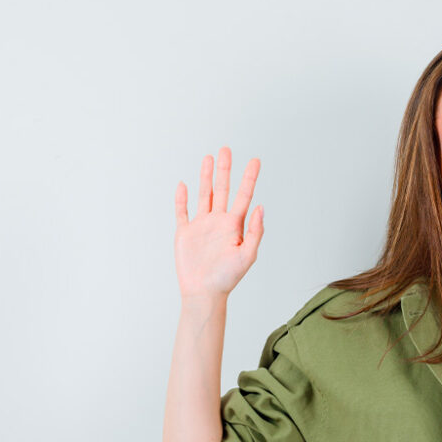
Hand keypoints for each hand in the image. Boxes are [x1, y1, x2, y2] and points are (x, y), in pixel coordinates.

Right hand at [174, 146, 263, 300]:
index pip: (244, 195)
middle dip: (225, 169)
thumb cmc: (227, 278)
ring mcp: (201, 226)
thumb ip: (255, 231)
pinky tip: (184, 185)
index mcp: (235, 225)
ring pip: (204, 195)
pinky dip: (182, 198)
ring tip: (209, 158)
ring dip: (205, 176)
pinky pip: (182, 212)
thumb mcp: (247, 255)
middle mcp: (218, 221)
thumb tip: (259, 206)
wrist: (204, 292)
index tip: (255, 160)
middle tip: (226, 149)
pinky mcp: (185, 233)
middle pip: (222, 189)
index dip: (249, 177)